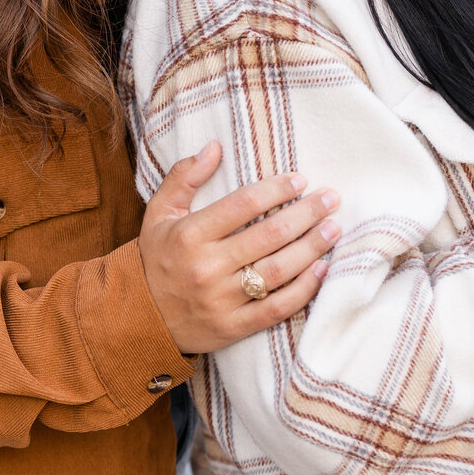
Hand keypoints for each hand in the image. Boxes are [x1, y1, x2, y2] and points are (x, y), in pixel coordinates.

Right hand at [138, 141, 340, 355]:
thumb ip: (183, 177)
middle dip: (306, 214)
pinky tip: (321, 270)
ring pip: (278, 270)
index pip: (243, 204)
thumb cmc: (155, 258)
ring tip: (333, 229)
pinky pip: (276, 308)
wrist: (140, 318)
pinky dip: (304, 289)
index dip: (276, 190)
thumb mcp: (158, 212)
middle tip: (331, 199)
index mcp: (189, 234)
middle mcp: (207, 266)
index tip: (300, 180)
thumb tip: (214, 147)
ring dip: (312, 247)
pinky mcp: (233, 327)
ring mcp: (221, 299)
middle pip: (269, 235)